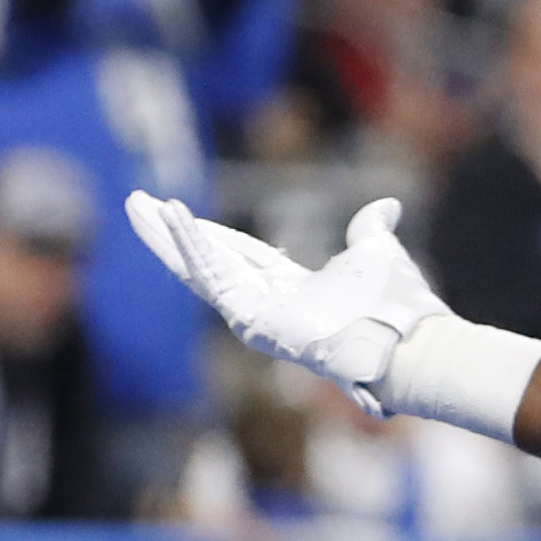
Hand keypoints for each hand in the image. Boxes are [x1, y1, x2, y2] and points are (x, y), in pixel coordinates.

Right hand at [128, 194, 448, 412]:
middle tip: (137, 204)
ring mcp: (255, 314)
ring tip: (136, 205)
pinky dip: (191, 247)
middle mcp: (268, 303)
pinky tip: (171, 218)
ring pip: (198, 269)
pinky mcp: (249, 320)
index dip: (211, 233)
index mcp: (291, 288)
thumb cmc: (395, 305)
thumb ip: (370, 230)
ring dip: (165, 236)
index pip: (240, 254)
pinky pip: (212, 277)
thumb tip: (387, 206)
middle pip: (208, 261)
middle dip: (170, 234)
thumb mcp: (376, 252)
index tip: (178, 210)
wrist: (404, 336)